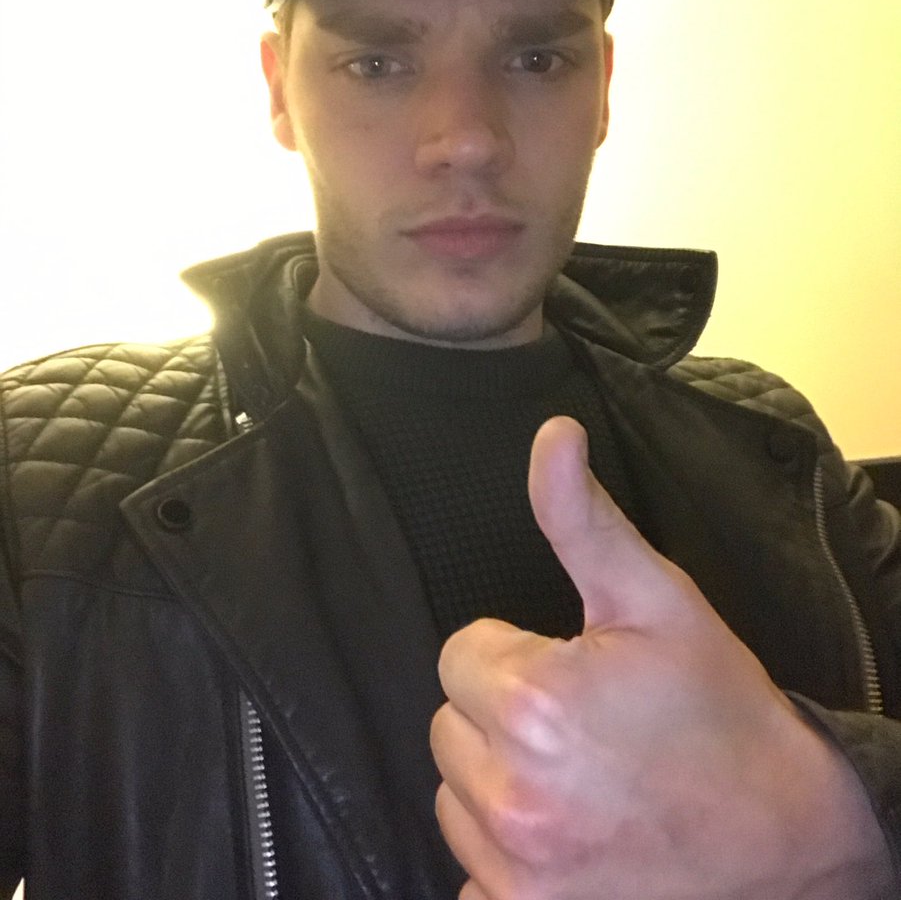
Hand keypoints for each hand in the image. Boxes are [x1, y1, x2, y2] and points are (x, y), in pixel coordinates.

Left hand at [430, 416, 891, 899]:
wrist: (786, 838)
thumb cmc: (720, 711)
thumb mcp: (655, 599)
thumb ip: (582, 519)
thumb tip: (552, 436)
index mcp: (532, 702)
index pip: (460, 652)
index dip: (515, 653)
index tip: (573, 670)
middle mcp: (511, 792)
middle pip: (450, 721)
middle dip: (500, 712)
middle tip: (581, 723)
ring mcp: (514, 868)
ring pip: (454, 792)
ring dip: (498, 779)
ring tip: (578, 776)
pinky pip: (468, 871)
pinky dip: (505, 854)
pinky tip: (567, 835)